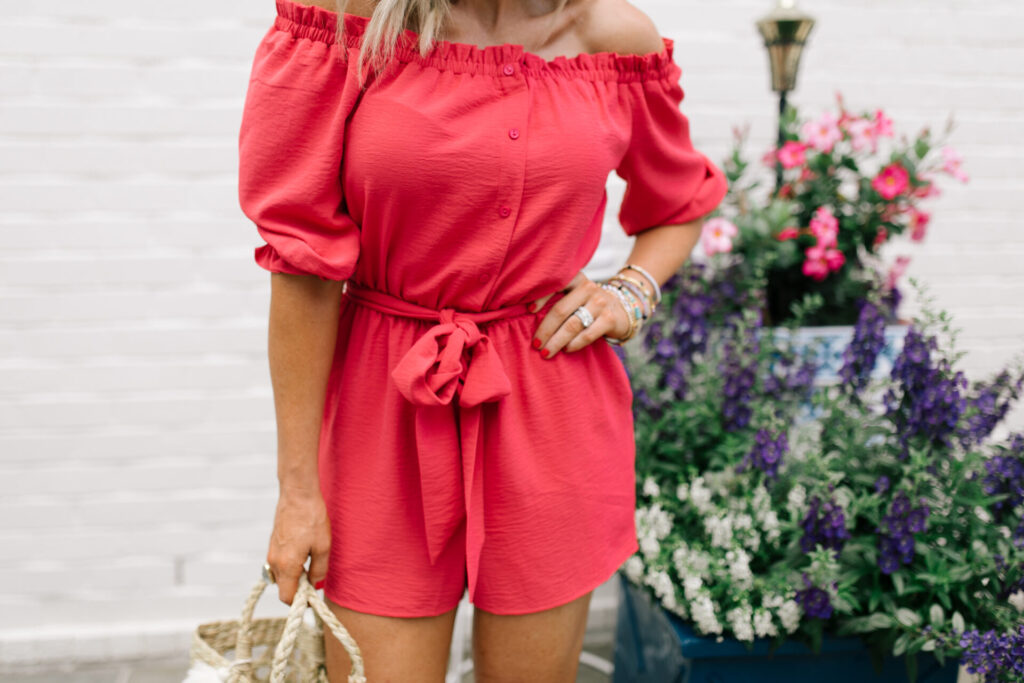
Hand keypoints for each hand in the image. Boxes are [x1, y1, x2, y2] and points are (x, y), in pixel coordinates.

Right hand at [266, 485, 331, 604]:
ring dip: (293, 576)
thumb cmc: (312, 518)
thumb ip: (319, 570)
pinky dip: (289, 566)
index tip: (312, 598)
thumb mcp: (323, 547)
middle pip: (283, 587)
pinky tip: (303, 552)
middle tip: (314, 579)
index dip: (300, 601)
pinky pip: (278, 564)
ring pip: (280, 576)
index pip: (287, 597)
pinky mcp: (272, 544)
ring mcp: (271, 552)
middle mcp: (274, 561)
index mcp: (287, 565)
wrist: (298, 494)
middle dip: (297, 589)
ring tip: (310, 563)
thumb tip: (315, 585)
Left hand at [530, 271, 631, 358]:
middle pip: (560, 311)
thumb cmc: (588, 305)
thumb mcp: (574, 296)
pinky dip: (574, 344)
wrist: (622, 309)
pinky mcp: (610, 318)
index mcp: (575, 279)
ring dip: (556, 341)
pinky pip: (587, 334)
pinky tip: (566, 349)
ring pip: (572, 325)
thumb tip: (525, 315)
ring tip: (546, 352)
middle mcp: (588, 288)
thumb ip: (557, 300)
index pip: (555, 285)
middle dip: (545, 330)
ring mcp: (600, 303)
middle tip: (536, 344)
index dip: (540, 298)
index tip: (529, 311)